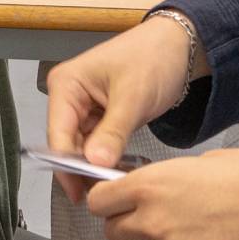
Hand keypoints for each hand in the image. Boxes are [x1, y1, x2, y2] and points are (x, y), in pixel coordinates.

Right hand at [46, 16, 194, 199]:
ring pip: (82, 148)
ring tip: (115, 184)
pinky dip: (107, 159)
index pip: (58, 134)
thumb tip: (95, 163)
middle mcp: (69, 97)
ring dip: (96, 166)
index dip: (67, 166)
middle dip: (83, 169)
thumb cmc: (154, 56)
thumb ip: (113, 132)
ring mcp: (84, 108)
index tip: (81, 192)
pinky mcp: (100, 117)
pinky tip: (119, 171)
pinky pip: (97, 145)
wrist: (180, 46)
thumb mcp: (133, 96)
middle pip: (66, 144)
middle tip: (103, 193)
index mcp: (66, 84)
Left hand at [85, 149, 238, 239]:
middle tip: (163, 216)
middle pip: (116, 232)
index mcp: (152, 186)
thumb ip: (175, 178)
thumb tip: (167, 187)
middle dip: (133, 224)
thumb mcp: (211, 161)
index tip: (116, 199)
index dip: (108, 199)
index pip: (99, 201)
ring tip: (211, 230)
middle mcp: (154, 224)